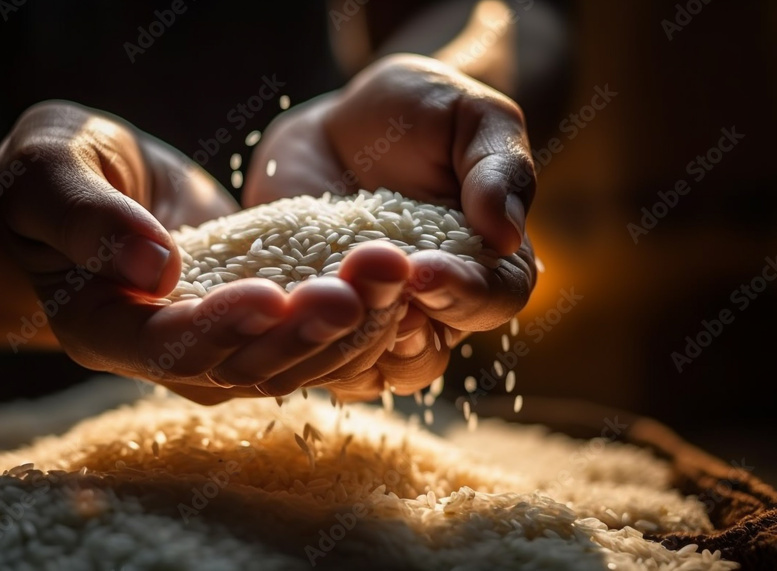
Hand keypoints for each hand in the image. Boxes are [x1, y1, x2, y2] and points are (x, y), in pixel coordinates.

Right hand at [0, 101, 387, 403]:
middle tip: (356, 290)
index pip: (164, 346)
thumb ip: (86, 218)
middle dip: (302, 334)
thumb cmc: (52, 173)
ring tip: (393, 275)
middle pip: (242, 369)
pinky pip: (316, 338)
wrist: (90, 185)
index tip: (267, 293)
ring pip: (292, 362)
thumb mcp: (47, 172)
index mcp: (105, 329)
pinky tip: (401, 280)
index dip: (216, 328)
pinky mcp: (261, 323)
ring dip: (347, 329)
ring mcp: (220, 345)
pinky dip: (360, 318)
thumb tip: (155, 267)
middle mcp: (169, 355)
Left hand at [243, 54, 536, 400]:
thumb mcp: (474, 116)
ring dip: (337, 342)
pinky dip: (287, 336)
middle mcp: (434, 311)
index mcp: (488, 267)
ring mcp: (370, 322)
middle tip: (362, 280)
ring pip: (362, 369)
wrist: (345, 123)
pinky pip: (302, 353)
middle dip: (393, 325)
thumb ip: (498, 167)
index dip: (464, 292)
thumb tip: (507, 233)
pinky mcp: (313, 319)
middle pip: (426, 355)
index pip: (494, 300)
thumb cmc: (424, 111)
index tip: (426, 267)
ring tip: (315, 296)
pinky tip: (268, 302)